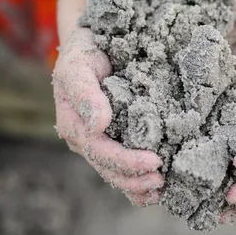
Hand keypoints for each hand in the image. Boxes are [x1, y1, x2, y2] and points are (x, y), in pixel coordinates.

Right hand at [53, 28, 162, 205]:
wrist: (92, 43)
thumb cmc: (83, 54)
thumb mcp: (78, 66)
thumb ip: (85, 93)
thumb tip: (99, 125)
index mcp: (74, 124)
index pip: (100, 150)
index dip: (126, 160)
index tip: (154, 161)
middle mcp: (86, 137)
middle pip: (108, 167)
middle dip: (134, 178)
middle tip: (161, 181)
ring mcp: (100, 139)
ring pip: (115, 171)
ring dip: (137, 184)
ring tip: (160, 190)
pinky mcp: (115, 136)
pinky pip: (123, 163)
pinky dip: (138, 178)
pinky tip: (154, 190)